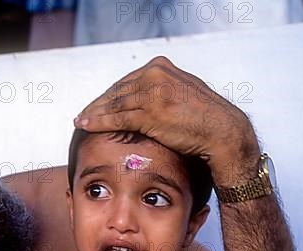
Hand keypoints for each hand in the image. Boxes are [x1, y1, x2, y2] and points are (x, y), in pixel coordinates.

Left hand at [74, 56, 260, 184]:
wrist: (222, 132)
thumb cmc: (203, 117)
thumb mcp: (181, 91)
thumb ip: (160, 88)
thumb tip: (142, 93)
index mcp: (160, 66)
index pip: (125, 82)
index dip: (107, 96)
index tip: (96, 105)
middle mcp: (154, 75)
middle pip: (116, 92)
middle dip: (97, 105)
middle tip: (83, 115)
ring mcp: (152, 93)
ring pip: (114, 105)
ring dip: (93, 114)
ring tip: (80, 122)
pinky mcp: (150, 112)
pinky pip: (117, 118)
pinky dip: (98, 122)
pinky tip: (85, 125)